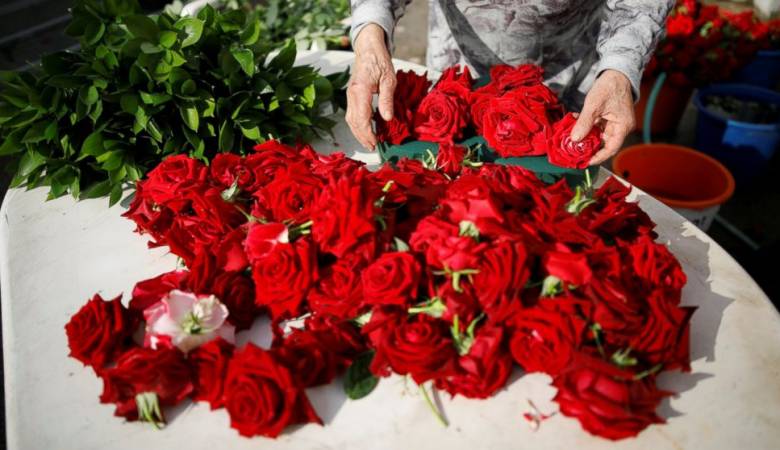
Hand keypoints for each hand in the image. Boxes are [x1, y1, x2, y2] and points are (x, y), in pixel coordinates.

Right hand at [346, 23, 395, 149]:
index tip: (375, 142)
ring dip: (358, 133)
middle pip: (354, 122)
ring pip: (350, 119)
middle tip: (373, 147)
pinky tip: (366, 130)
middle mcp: (352, 94)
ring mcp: (349, 95)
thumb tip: (387, 118)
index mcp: (360, 90)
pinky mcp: (351, 96)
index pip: (361, 118)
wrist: (368, 49)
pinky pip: (351, 114)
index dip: (368, 133)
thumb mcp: (389, 79)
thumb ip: (387, 99)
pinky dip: (357, 125)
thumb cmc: (379, 61)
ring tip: (369, 142)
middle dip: (363, 137)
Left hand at [570, 69, 635, 165]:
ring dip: (585, 136)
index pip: (611, 149)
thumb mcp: (594, 105)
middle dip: (588, 147)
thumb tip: (575, 139)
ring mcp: (614, 123)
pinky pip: (596, 127)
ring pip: (598, 136)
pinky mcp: (608, 118)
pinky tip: (574, 123)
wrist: (615, 72)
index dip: (598, 157)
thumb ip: (584, 123)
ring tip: (570, 137)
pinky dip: (586, 127)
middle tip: (573, 151)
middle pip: (603, 144)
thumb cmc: (609, 87)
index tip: (585, 162)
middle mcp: (620, 127)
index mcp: (623, 127)